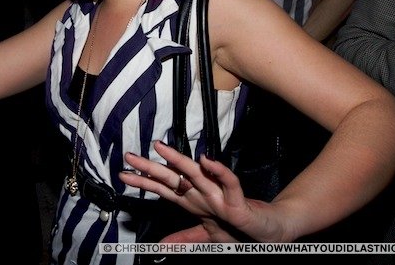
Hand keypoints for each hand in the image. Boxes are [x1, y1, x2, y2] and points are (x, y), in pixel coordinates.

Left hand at [119, 140, 276, 242]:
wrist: (271, 232)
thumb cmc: (240, 227)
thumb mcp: (208, 236)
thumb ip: (185, 238)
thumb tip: (161, 246)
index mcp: (195, 203)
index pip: (164, 190)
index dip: (144, 182)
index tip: (123, 174)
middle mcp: (204, 196)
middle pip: (174, 178)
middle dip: (151, 167)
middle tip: (130, 155)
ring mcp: (220, 197)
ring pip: (197, 175)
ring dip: (179, 162)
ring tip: (162, 148)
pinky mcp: (239, 203)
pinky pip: (229, 184)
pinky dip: (219, 172)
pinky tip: (207, 161)